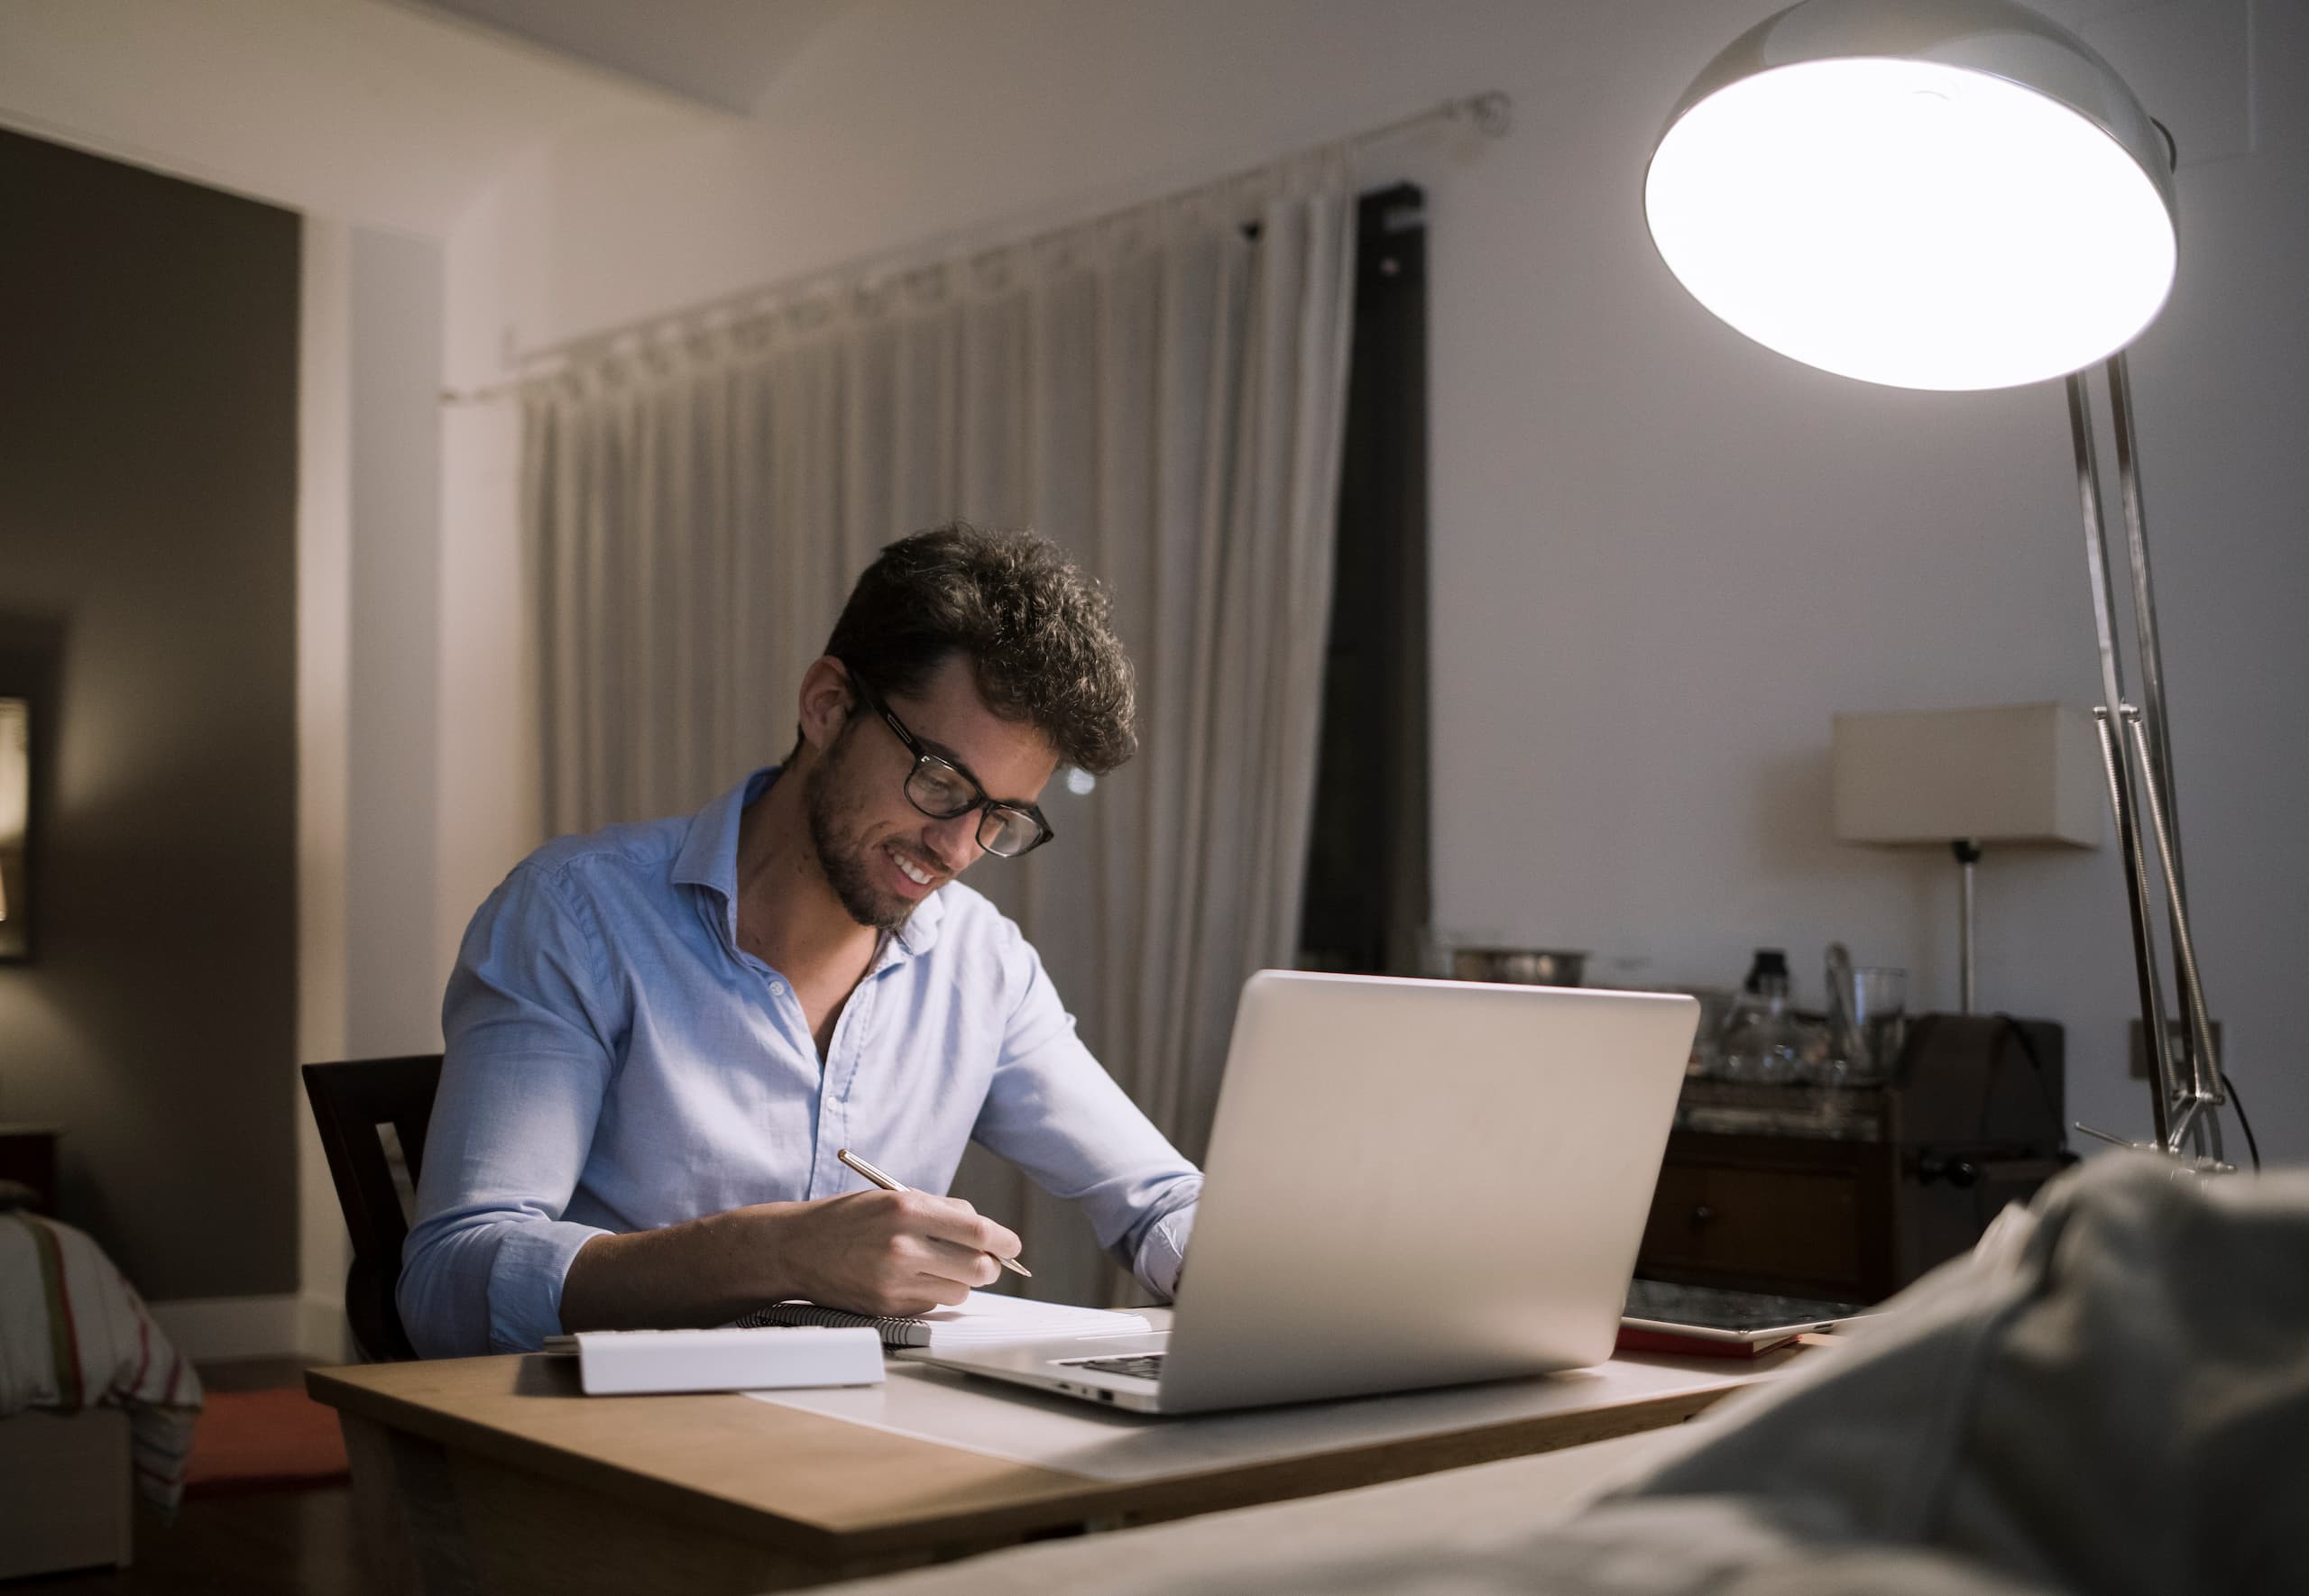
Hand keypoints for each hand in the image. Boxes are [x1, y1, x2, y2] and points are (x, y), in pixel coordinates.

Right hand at [748, 1189, 1022, 1315]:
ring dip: (959, 1281)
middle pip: (979, 1267)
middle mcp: (903, 1246)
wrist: (797, 1248)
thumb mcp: (894, 1197)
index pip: (978, 1230)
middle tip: (986, 1260)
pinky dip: (933, 1293)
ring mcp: (894, 1281)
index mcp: (907, 1209)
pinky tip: (910, 1279)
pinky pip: (933, 1305)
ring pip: (960, 1291)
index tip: (1012, 1244)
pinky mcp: (887, 1307)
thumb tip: (986, 1231)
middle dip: (991, 1265)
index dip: (1005, 1240)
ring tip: (936, 1266)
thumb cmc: (849, 1218)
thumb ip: (942, 1211)